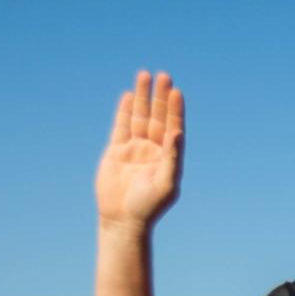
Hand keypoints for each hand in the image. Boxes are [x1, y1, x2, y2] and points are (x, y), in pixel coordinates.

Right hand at [96, 71, 184, 228]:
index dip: (175, 110)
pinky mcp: (117, 151)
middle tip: (164, 76)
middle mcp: (153, 151)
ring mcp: (135, 149)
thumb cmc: (149, 206)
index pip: (173, 127)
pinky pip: (122, 126)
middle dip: (160, 97)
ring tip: (145, 75)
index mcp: (168, 158)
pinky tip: (129, 96)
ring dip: (143, 97)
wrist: (123, 220)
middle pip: (158, 117)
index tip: (176, 92)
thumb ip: (173, 158)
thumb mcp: (166, 183)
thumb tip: (177, 133)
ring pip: (140, 117)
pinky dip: (125, 111)